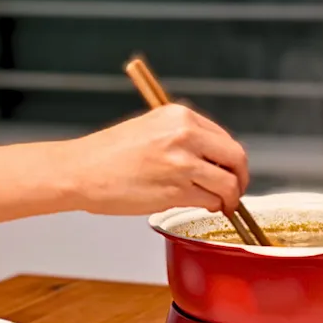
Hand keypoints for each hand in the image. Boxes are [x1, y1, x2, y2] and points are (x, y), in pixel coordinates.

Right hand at [65, 104, 248, 215]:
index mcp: (180, 116)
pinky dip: (212, 207)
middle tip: (236, 191)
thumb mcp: (151, 128)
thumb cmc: (109, 155)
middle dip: (241, 179)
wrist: (80, 171)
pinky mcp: (176, 190)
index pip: (225, 139)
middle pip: (236, 159)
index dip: (233, 160)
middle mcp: (185, 135)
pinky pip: (210, 201)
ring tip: (221, 204)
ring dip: (229, 198)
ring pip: (228, 184)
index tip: (231, 171)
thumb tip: (213, 159)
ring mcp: (182, 163)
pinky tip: (205, 206)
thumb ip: (185, 138)